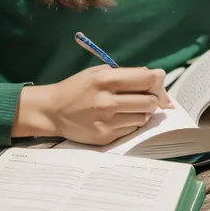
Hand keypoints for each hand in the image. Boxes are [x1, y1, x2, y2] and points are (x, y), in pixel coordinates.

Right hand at [13, 65, 173, 145]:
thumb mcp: (97, 72)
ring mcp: (107, 122)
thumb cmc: (77, 88)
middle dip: (152, 98)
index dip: (156, 80)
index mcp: (105, 80)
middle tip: (144, 96)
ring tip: (129, 107)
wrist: (52, 111)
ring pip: (144, 117)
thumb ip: (124, 74)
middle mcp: (107, 101)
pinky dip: (131, 122)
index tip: (156, 81)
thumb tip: (154, 78)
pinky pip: (132, 129)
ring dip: (142, 111)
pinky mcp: (106, 137)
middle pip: (150, 101)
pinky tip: (119, 118)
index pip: (146, 79)